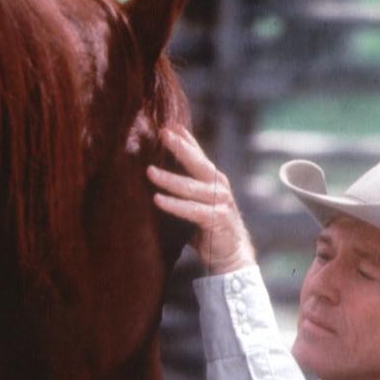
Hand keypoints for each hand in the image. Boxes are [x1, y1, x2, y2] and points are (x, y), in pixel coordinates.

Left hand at [147, 124, 256, 274]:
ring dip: (169, 179)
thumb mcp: (195, 202)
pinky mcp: (216, 219)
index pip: (198, 154)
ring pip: (191, 187)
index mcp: (213, 179)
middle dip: (180, 147)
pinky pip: (192, 210)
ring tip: (149, 171)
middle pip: (197, 163)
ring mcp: (220, 202)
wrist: (231, 254)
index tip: (169, 124)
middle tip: (162, 133)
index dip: (185, 139)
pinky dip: (174, 205)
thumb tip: (153, 172)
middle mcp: (218, 186)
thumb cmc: (207, 227)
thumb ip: (184, 188)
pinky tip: (158, 199)